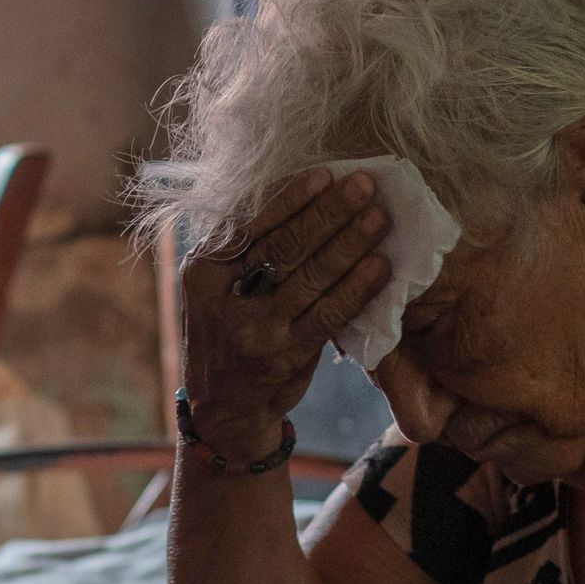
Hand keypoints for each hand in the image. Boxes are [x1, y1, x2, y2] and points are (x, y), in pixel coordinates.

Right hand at [179, 168, 392, 461]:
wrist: (224, 409)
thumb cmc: (231, 334)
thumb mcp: (219, 291)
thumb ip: (248, 253)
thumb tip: (304, 199)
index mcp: (204, 271)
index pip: (252, 225)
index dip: (291, 198)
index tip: (326, 174)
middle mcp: (224, 298)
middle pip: (284, 246)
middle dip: (329, 212)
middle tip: (364, 185)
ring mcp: (255, 330)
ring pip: (311, 277)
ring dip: (351, 243)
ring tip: (379, 218)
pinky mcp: (284, 356)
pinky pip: (328, 314)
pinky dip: (357, 288)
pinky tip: (380, 268)